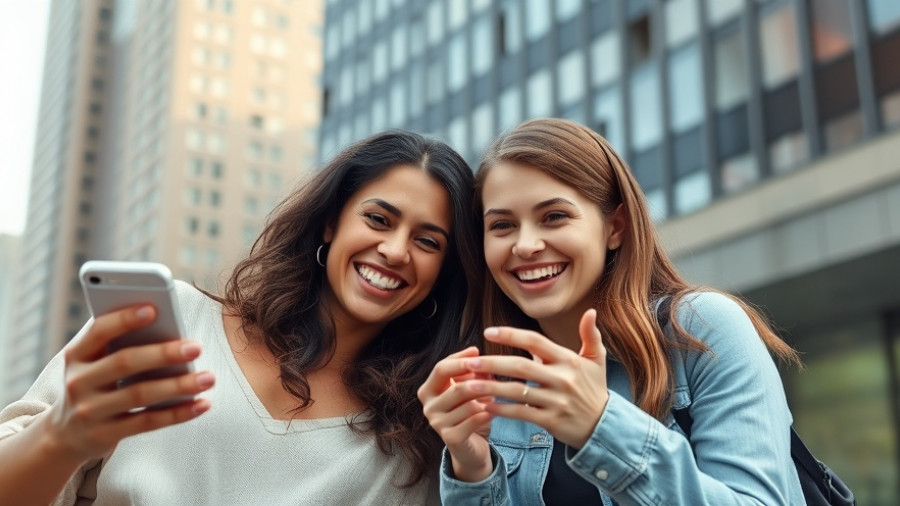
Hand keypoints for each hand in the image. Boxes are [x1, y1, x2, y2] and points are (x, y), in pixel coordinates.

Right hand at [46, 305, 214, 461]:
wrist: (65, 435)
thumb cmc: (95, 383)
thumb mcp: (94, 362)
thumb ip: (120, 344)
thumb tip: (169, 326)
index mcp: (77, 354)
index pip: (99, 331)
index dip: (124, 319)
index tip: (153, 309)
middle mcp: (79, 382)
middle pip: (125, 363)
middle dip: (163, 353)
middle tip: (196, 347)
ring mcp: (90, 411)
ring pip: (140, 395)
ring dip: (178, 386)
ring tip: (209, 378)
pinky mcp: (105, 435)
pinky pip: (147, 422)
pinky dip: (178, 414)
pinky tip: (202, 404)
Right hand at [418, 346, 493, 481]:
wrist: (471, 448)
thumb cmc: (470, 413)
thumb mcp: (469, 389)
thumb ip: (470, 372)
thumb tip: (475, 353)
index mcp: (428, 391)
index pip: (441, 368)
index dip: (460, 359)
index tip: (478, 350)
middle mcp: (428, 407)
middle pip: (454, 386)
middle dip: (476, 380)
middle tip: (493, 374)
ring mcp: (437, 424)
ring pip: (467, 404)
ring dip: (485, 398)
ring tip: (496, 395)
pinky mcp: (450, 438)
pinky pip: (473, 420)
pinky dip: (486, 414)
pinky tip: (494, 411)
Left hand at [463, 309, 608, 448]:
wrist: (604, 426)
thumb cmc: (595, 389)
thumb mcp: (597, 360)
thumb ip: (591, 335)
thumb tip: (591, 311)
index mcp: (568, 360)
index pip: (535, 341)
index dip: (511, 335)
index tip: (488, 332)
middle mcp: (562, 379)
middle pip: (521, 366)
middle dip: (493, 363)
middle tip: (470, 361)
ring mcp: (556, 401)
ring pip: (518, 392)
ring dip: (491, 387)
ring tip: (469, 384)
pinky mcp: (551, 421)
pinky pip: (522, 413)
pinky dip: (502, 410)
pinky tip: (486, 406)